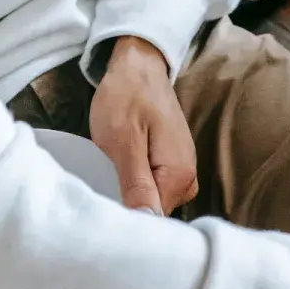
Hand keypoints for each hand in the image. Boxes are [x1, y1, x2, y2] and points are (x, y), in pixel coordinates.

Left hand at [90, 36, 197, 215]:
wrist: (138, 67)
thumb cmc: (126, 98)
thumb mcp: (122, 141)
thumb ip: (136, 184)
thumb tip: (146, 220)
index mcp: (179, 175)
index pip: (154, 220)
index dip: (126, 219)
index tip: (102, 213)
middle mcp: (188, 178)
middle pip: (155, 213)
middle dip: (128, 206)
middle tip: (101, 186)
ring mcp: (182, 171)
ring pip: (153, 202)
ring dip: (130, 194)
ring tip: (109, 174)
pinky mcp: (172, 165)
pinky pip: (154, 188)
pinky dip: (135, 183)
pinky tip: (120, 170)